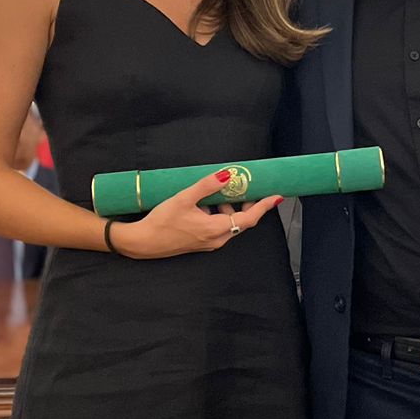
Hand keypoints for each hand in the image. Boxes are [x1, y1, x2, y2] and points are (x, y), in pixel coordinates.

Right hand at [115, 170, 282, 259]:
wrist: (143, 242)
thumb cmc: (162, 221)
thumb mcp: (184, 198)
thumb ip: (206, 186)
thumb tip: (226, 175)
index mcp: (217, 229)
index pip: (249, 218)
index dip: (263, 207)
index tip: (276, 196)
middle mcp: (217, 239)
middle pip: (241, 221)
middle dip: (246, 204)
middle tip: (245, 187)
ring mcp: (209, 243)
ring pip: (229, 224)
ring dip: (229, 208)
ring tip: (220, 192)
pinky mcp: (201, 243)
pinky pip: (219, 228)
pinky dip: (219, 214)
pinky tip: (206, 204)